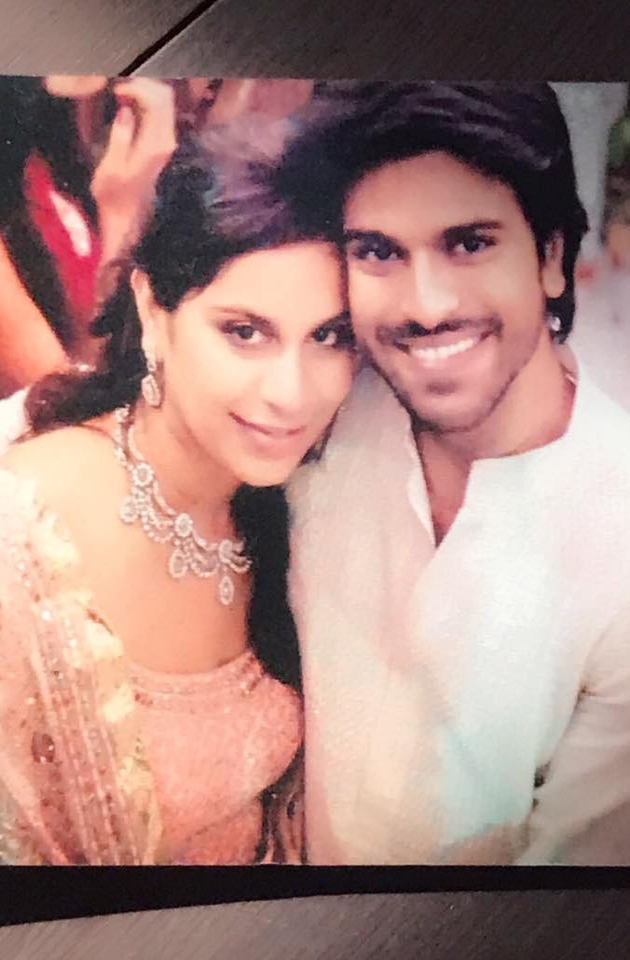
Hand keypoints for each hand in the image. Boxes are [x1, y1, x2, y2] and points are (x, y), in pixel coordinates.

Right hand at [91, 79, 176, 265]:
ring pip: (165, 101)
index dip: (137, 87)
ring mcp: (167, 141)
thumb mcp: (110, 167)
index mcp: (155, 144)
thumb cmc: (112, 195)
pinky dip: (144, 101)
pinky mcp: (163, 142)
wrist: (127, 216)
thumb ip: (120, 136)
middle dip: (142, 84)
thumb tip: (125, 110)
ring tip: (120, 93)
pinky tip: (127, 103)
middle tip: (117, 87)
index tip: (116, 90)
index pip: (158, 100)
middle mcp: (167, 140)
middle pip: (165, 95)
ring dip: (143, 91)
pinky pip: (160, 111)